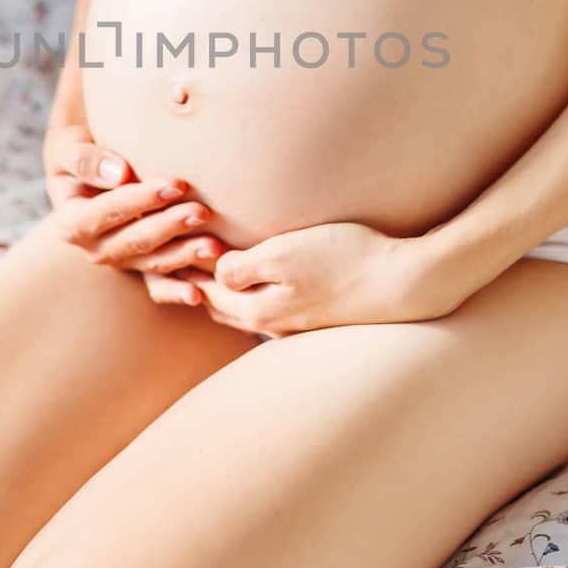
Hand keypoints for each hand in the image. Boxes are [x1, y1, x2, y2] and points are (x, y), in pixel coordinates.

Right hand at [42, 122, 226, 305]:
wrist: (89, 165)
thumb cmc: (78, 149)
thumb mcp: (68, 147)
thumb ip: (86, 159)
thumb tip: (120, 173)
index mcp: (73, 222)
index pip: (108, 212)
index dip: (142, 200)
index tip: (177, 184)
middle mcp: (94, 248)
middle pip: (135, 241)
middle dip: (170, 227)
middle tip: (203, 212)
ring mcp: (120, 261)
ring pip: (153, 263)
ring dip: (184, 256)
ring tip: (214, 246)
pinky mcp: (141, 265)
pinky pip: (159, 284)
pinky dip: (178, 290)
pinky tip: (199, 295)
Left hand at [178, 221, 459, 337]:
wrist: (405, 284)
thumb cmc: (347, 259)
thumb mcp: (286, 254)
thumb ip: (243, 266)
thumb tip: (214, 272)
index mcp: (256, 308)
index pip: (202, 287)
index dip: (182, 264)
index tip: (162, 243)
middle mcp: (269, 324)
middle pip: (217, 303)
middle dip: (193, 282)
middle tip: (172, 255)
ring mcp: (293, 324)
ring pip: (241, 309)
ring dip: (220, 290)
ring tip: (203, 266)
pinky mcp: (313, 317)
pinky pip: (267, 308)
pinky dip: (249, 294)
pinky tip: (253, 281)